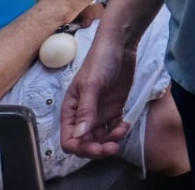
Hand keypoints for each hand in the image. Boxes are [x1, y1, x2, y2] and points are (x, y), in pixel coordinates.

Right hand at [61, 36, 135, 157]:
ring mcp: (99, 112)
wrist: (120, 46)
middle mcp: (83, 115)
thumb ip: (86, 110)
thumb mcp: (91, 85)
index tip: (95, 147)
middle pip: (85, 142)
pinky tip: (125, 125)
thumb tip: (79, 135)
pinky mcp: (114, 108)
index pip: (69, 139)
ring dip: (109, 141)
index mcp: (71, 110)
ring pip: (100, 138)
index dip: (80, 147)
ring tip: (120, 132)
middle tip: (112, 148)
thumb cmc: (100, 61)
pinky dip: (118, 131)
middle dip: (97, 148)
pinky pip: (114, 128)